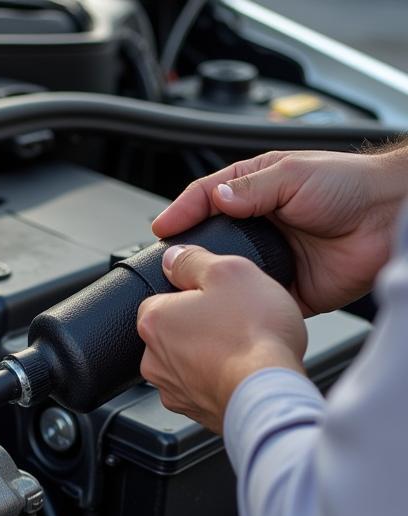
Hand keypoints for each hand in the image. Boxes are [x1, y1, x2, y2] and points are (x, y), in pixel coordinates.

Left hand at [137, 244, 306, 433]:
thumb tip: (174, 256)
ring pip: (188, 361)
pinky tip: (242, 371)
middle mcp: (153, 359)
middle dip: (201, 324)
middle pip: (174, 330)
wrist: (267, 393)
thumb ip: (194, 260)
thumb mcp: (229, 272)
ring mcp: (172, 390)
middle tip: (235, 319)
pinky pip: (203, 387)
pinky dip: (219, 378)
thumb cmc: (252, 336)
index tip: (216, 295)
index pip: (161, 297)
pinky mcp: (194, 411)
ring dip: (210, 353)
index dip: (192, 292)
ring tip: (243, 346)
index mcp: (154, 321)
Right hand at [151, 145, 407, 314]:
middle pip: (209, 241)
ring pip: (226, 274)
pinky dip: (237, 307)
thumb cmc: (351, 186)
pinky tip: (224, 308)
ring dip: (210, 282)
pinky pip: (251, 301)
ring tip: (189, 289)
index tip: (162, 229)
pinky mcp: (281, 290)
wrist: (389, 221)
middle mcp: (256, 226)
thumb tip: (214, 199)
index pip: (205, 199)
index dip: (181, 213)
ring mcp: (267, 260)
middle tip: (168, 263)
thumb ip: (250, 190)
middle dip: (188, 252)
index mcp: (254, 191)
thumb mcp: (293, 175)